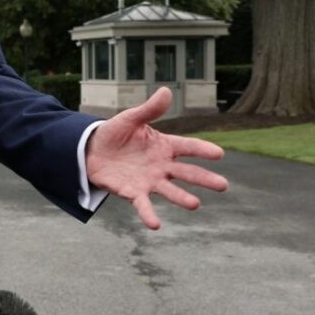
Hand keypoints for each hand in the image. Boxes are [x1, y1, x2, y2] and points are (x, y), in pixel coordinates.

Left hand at [86, 87, 228, 229]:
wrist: (91, 150)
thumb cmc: (115, 133)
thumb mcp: (130, 118)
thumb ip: (149, 109)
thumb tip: (166, 90)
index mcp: (164, 145)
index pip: (187, 147)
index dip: (202, 149)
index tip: (219, 154)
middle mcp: (161, 166)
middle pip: (186, 172)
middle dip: (204, 178)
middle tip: (223, 185)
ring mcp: (149, 180)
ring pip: (170, 190)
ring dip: (182, 197)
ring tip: (195, 204)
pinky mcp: (133, 192)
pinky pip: (143, 205)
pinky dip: (149, 214)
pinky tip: (155, 224)